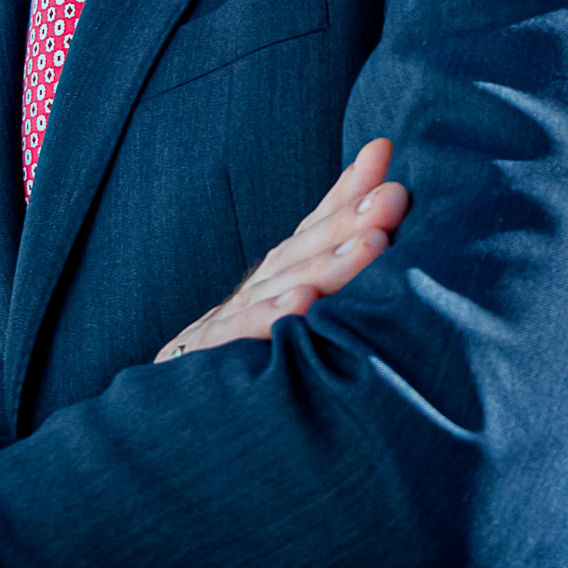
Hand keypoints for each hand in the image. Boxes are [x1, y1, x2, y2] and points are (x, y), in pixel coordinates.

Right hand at [156, 139, 407, 361]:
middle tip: (394, 198)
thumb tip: (381, 152)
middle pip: (308, 249)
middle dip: (353, 220)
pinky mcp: (202, 357)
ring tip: (372, 244)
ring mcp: (229, 321)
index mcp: (281, 273)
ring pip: (284, 288)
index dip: (352, 191)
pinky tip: (301, 305)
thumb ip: (337, 227)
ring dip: (329, 264)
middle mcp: (258, 289)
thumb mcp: (296, 291)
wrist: (174, 415)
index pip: (318, 224)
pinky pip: (239, 337)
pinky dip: (268, 320)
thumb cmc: (250, 348)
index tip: (385, 154)